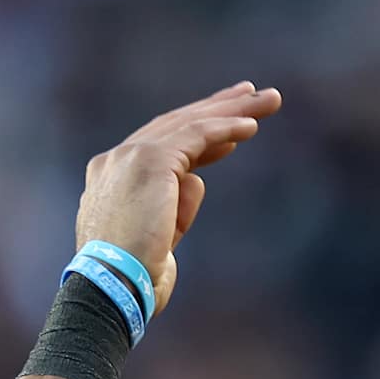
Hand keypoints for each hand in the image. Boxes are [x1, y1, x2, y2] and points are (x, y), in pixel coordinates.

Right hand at [75, 82, 282, 317]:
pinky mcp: (151, 160)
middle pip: (175, 125)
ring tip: (268, 100)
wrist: (113, 284)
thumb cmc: (136, 277)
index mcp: (111, 180)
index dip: (200, 139)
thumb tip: (197, 179)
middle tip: (252, 94)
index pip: (162, 148)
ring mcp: (131, 156)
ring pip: (189, 124)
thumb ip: (176, 209)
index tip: (232, 136)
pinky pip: (196, 135)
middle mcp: (116, 161)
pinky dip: (225, 127)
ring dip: (232, 111)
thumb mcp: (161, 240)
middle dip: (217, 109)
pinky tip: (252, 125)